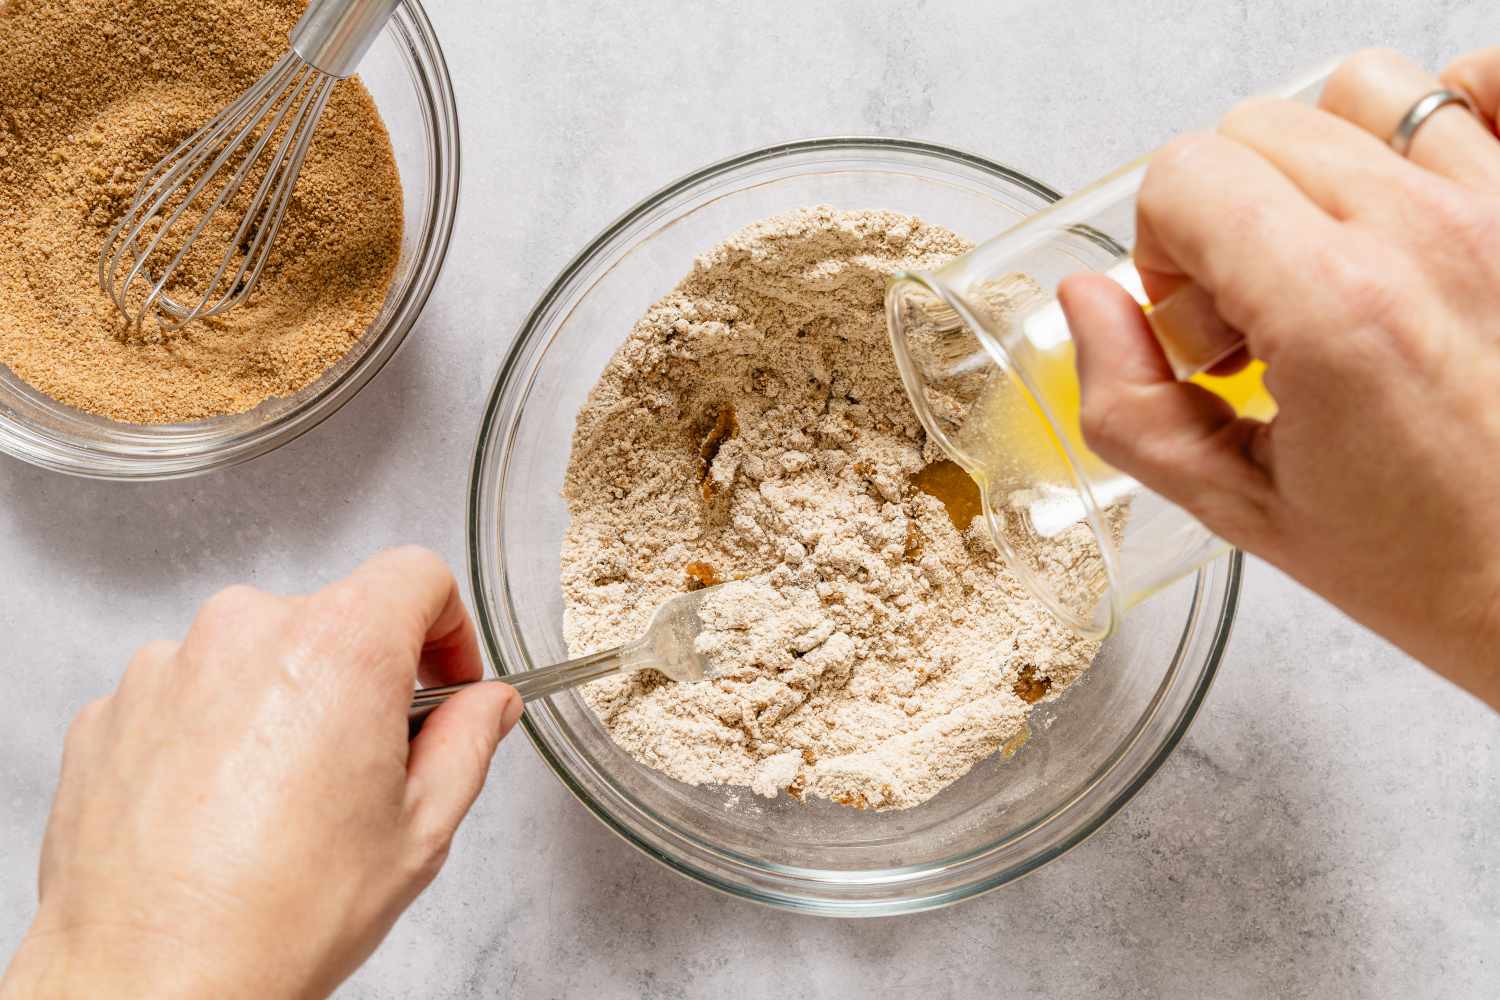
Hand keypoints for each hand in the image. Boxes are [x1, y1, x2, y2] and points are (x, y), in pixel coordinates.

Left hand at [0, 547, 520, 998]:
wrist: (151, 985)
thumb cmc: (280, 915)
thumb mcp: (420, 829)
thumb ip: (469, 741)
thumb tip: (487, 704)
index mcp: (338, 647)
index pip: (417, 574)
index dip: (448, 626)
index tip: (444, 678)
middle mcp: (245, 634)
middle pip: (333, 618)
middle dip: (364, 678)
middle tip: (368, 765)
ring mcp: (167, 668)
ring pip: (256, 657)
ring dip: (283, 704)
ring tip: (284, 801)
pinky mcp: (111, 710)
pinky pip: (186, 695)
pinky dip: (213, 733)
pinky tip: (222, 810)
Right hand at [1059, 48, 1499, 708]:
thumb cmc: (1425, 560)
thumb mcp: (1239, 506)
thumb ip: (1129, 404)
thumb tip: (1088, 304)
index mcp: (1333, 310)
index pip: (1186, 174)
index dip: (1162, 244)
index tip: (1194, 319)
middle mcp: (1427, 236)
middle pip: (1256, 128)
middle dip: (1223, 213)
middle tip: (1255, 311)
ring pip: (1357, 91)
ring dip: (1319, 163)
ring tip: (1333, 254)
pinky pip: (1487, 77)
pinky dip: (1445, 110)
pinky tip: (1416, 197)